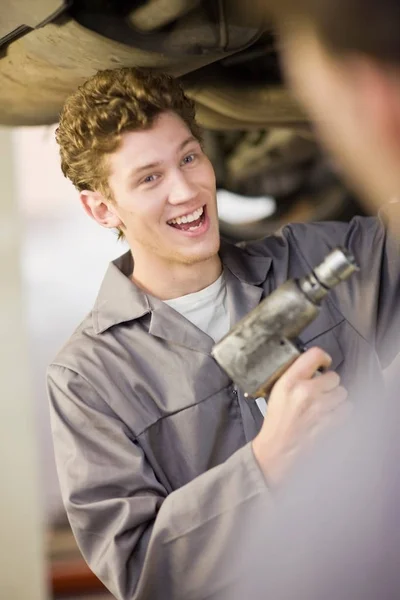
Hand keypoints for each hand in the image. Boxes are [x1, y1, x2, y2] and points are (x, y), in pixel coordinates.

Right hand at [252, 347, 347, 486]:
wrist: (277, 448)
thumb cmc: (277, 421)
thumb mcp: (277, 391)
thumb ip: (295, 376)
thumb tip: (313, 367)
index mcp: (290, 381)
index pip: (315, 355)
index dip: (323, 358)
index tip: (323, 364)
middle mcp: (306, 391)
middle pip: (334, 376)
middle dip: (329, 384)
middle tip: (320, 391)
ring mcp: (320, 407)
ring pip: (343, 393)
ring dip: (337, 398)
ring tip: (325, 405)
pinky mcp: (330, 422)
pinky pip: (347, 409)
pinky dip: (342, 412)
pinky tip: (330, 415)